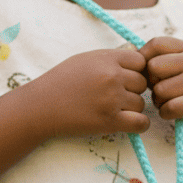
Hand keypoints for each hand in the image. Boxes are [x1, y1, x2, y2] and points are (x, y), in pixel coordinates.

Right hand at [28, 48, 149, 137]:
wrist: (40, 106)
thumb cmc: (61, 82)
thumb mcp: (85, 59)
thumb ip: (111, 58)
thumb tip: (138, 57)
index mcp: (107, 58)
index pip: (140, 62)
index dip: (135, 71)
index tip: (125, 79)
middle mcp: (112, 77)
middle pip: (142, 83)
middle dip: (132, 90)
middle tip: (115, 96)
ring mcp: (112, 99)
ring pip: (141, 103)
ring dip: (132, 108)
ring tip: (113, 109)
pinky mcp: (110, 121)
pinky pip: (141, 123)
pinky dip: (139, 124)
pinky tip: (127, 122)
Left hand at [140, 36, 182, 136]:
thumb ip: (168, 58)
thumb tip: (131, 54)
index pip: (156, 43)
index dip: (144, 58)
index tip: (149, 73)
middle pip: (153, 67)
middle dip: (152, 82)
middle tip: (162, 91)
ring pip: (159, 90)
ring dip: (159, 101)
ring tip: (172, 102)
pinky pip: (168, 108)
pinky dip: (167, 114)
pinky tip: (177, 113)